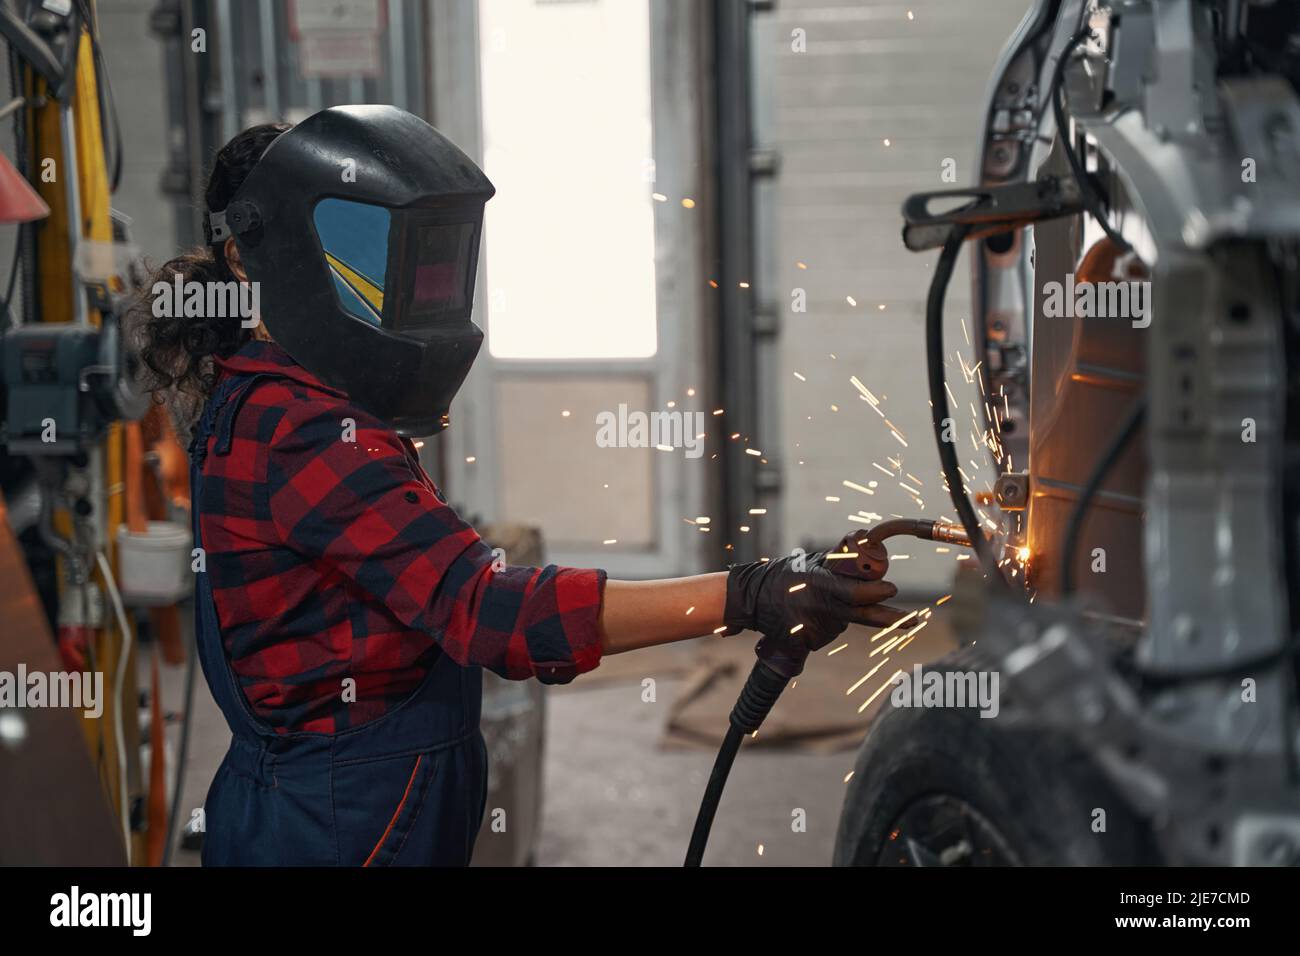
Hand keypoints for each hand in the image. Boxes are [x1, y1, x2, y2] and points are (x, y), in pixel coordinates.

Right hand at [724, 533, 905, 675]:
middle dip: (890, 618)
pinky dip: (826, 625)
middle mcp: (818, 607)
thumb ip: (837, 559)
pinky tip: (810, 616)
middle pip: (862, 615)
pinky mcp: (806, 643)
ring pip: (844, 623)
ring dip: (844, 615)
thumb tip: (867, 540)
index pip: (855, 593)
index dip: (876, 593)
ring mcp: (813, 628)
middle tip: (912, 619)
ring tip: (818, 604)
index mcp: (819, 584)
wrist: (752, 599)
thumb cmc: (784, 576)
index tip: (892, 590)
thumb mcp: (810, 562)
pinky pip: (828, 633)